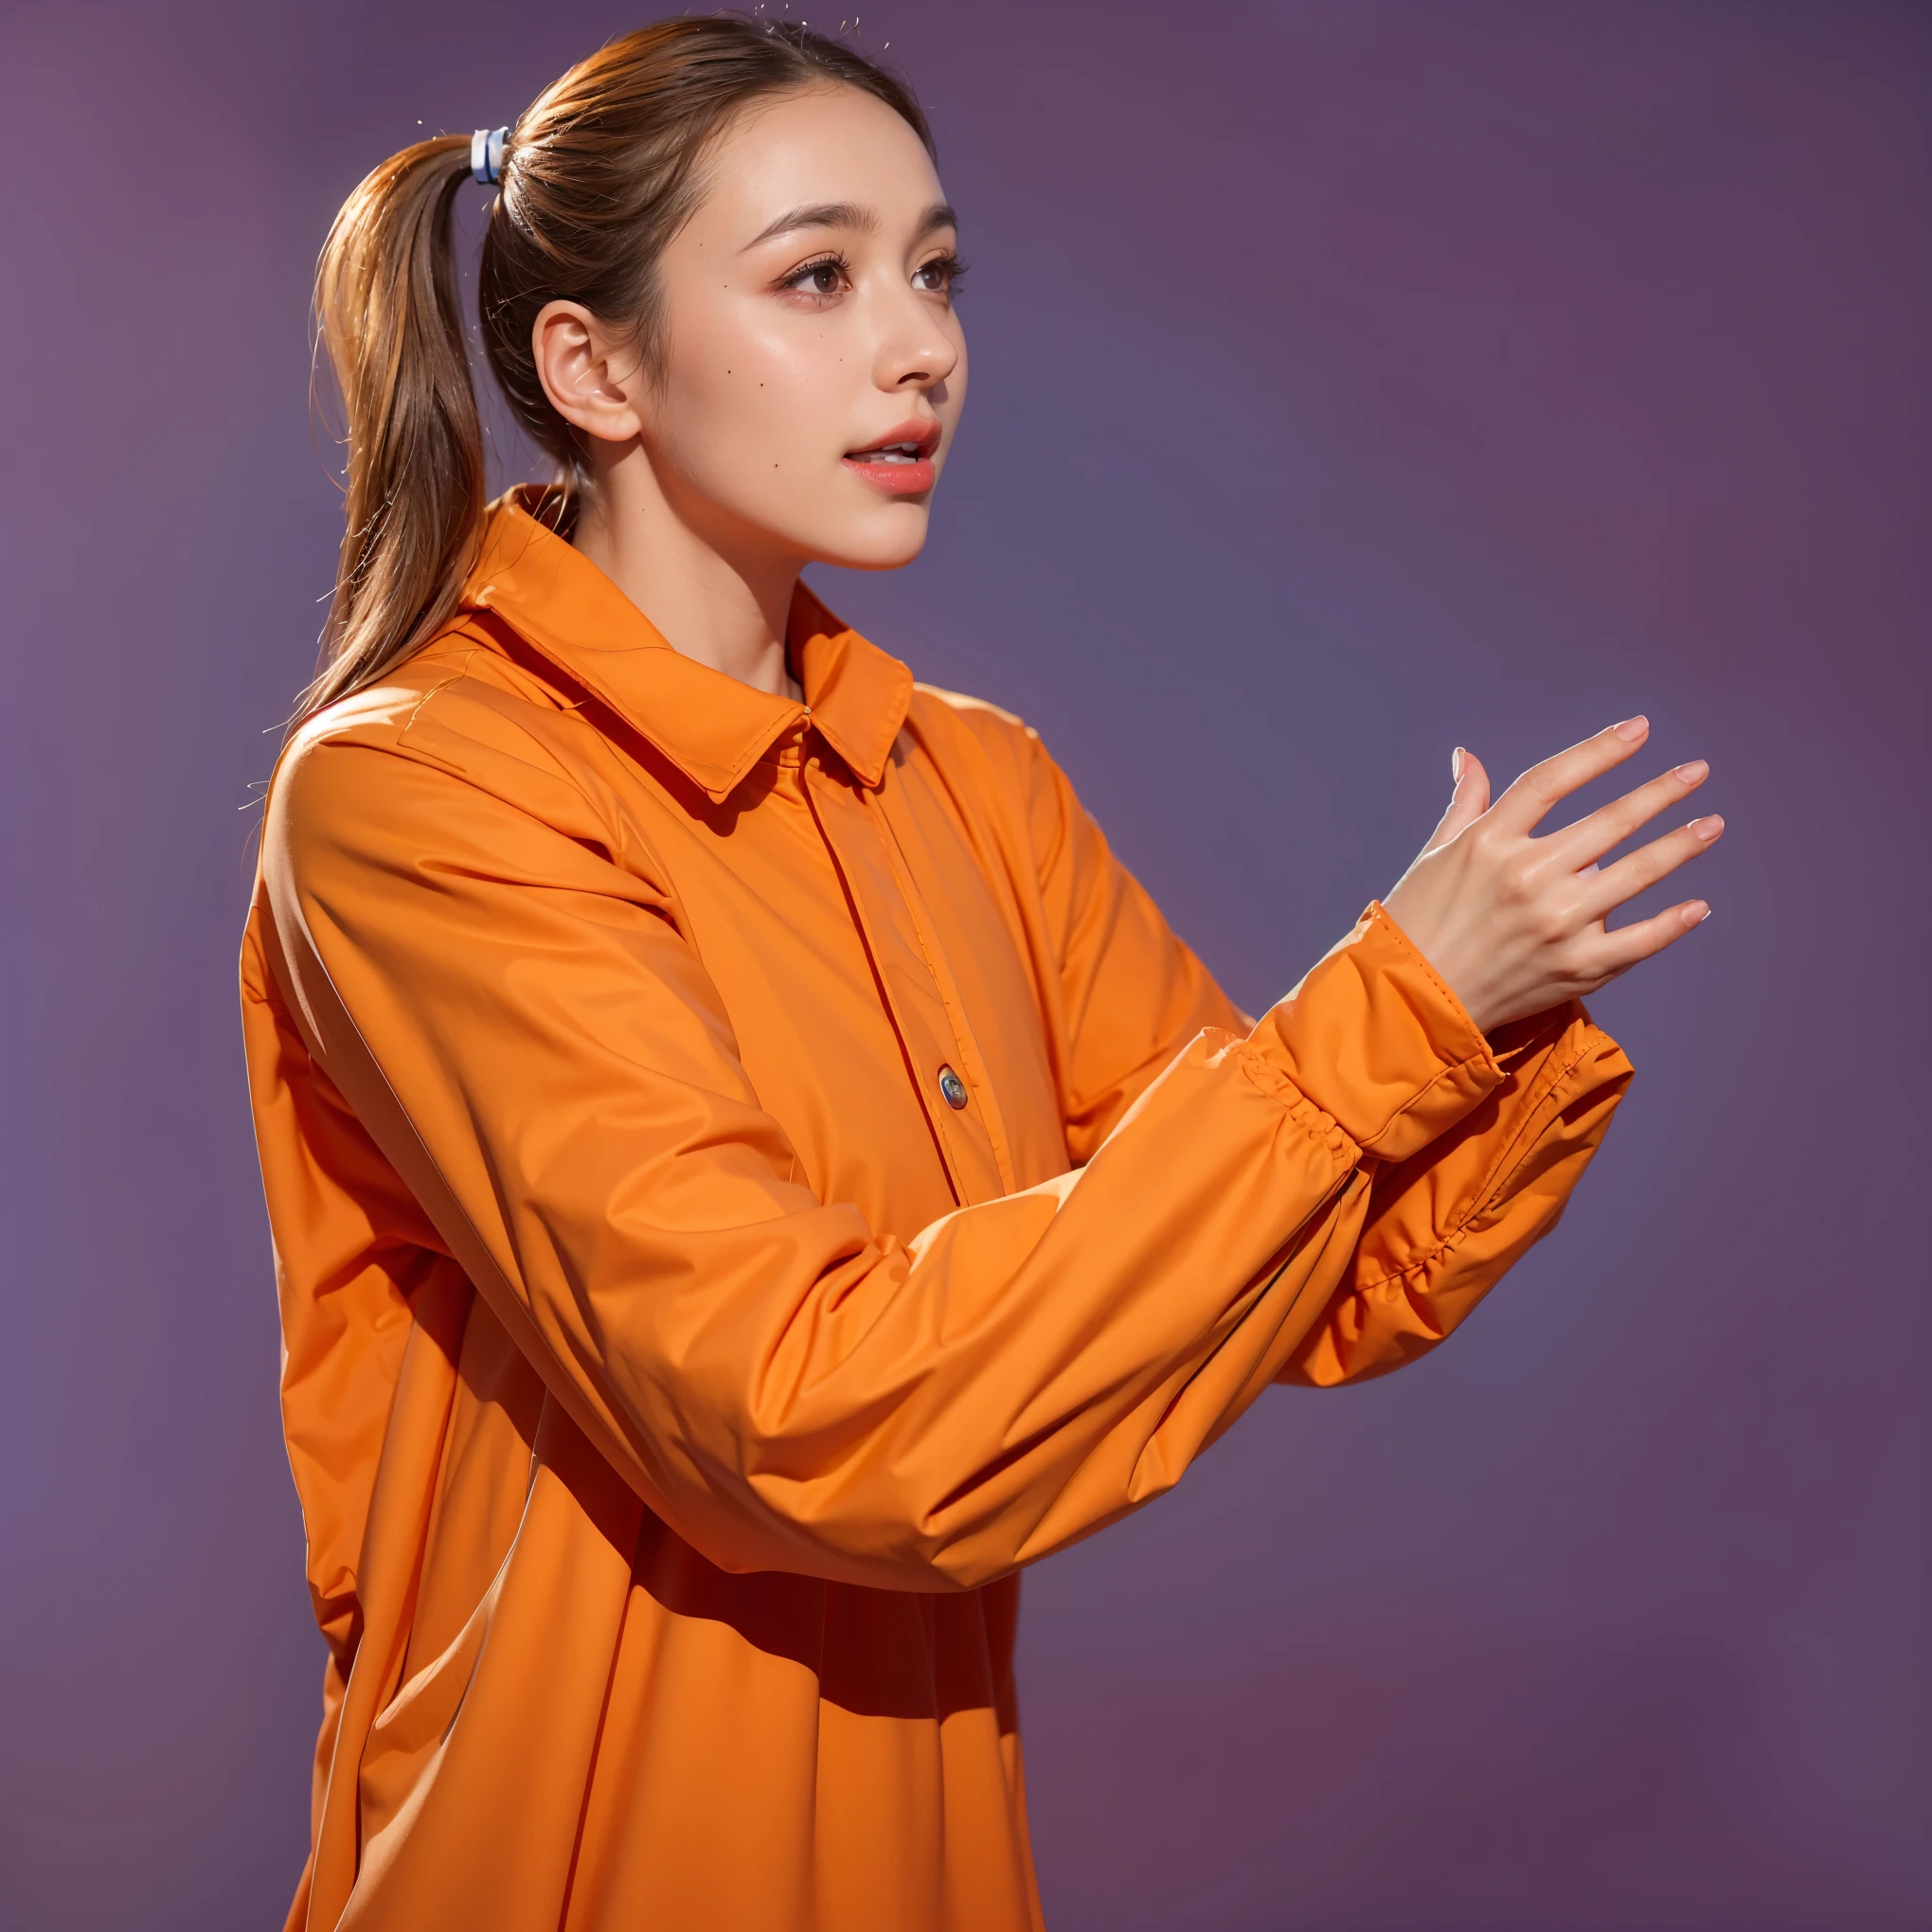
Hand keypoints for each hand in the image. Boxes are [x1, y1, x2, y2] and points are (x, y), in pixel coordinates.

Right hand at [1382, 716, 1720, 1032]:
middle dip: (1660, 792)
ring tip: (1711, 824)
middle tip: (1696, 773)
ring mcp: (1556, 924)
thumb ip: (1466, 803)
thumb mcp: (1435, 854)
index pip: (1554, 780)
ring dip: (1679, 845)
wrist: (1414, 1002)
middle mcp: (1527, 877)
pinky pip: (1638, 941)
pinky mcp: (1575, 968)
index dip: (1600, 750)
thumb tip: (1469, 756)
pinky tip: (1698, 905)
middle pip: (1610, 822)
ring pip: (1635, 874)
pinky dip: (1671, 924)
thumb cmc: (1419, 922)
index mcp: (1488, 843)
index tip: (1640, 729)